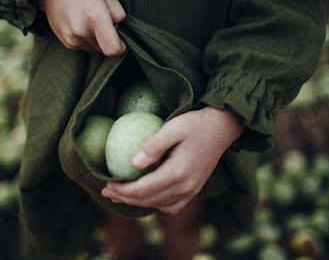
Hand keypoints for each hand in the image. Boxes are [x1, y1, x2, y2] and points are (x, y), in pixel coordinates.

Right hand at [36, 0, 125, 55]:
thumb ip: (118, 14)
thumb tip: (118, 31)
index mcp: (95, 17)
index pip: (112, 49)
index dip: (120, 48)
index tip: (121, 42)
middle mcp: (82, 31)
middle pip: (105, 49)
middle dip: (108, 39)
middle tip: (102, 23)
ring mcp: (72, 39)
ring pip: (96, 49)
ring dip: (98, 40)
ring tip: (90, 22)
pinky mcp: (67, 43)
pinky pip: (85, 48)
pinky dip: (87, 40)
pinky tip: (82, 25)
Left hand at [101, 106, 243, 213]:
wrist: (222, 128)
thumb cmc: (195, 124)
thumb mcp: (173, 128)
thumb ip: (153, 146)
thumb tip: (132, 164)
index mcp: (178, 173)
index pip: (142, 190)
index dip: (122, 190)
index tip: (106, 183)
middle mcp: (185, 187)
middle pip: (148, 200)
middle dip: (124, 198)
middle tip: (106, 190)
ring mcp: (192, 190)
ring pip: (158, 205)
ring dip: (137, 202)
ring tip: (120, 196)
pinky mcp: (194, 189)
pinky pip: (172, 205)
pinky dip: (155, 204)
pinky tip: (146, 196)